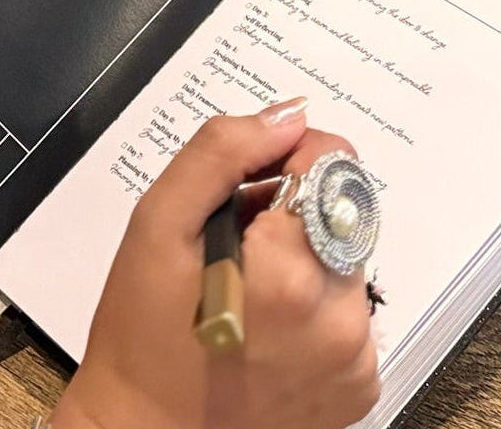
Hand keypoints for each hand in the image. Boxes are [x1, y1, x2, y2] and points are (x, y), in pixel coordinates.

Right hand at [53, 104, 378, 428]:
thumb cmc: (141, 334)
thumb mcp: (158, 224)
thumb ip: (222, 153)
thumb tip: (287, 114)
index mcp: (295, 270)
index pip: (333, 159)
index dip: (283, 157)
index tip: (242, 188)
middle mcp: (343, 315)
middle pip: (342, 206)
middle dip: (292, 205)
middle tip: (234, 239)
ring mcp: (357, 357)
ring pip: (346, 254)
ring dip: (304, 251)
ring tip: (244, 283)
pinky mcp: (360, 386)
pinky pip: (349, 308)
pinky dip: (314, 301)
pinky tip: (264, 322)